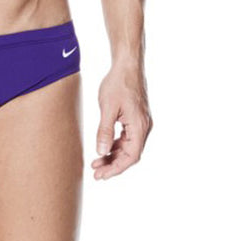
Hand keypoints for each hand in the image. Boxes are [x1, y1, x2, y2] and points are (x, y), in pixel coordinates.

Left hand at [92, 62, 152, 179]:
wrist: (127, 65)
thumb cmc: (117, 83)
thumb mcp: (107, 108)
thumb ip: (104, 131)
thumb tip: (101, 152)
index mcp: (139, 126)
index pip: (131, 156)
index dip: (116, 168)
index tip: (102, 176)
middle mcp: (144, 127)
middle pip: (130, 154)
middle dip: (113, 165)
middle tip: (96, 174)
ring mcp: (141, 123)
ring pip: (128, 147)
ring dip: (113, 156)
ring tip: (96, 163)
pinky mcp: (135, 118)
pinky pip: (127, 138)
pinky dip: (116, 146)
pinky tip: (104, 149)